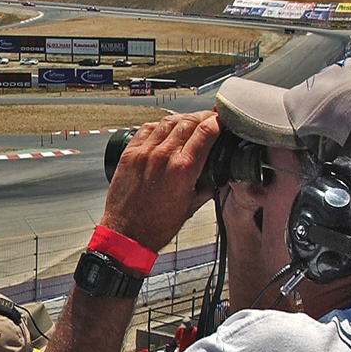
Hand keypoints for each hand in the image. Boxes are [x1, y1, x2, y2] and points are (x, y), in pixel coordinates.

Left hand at [100, 112, 219, 251]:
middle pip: (189, 121)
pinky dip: (160, 125)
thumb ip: (208, 186)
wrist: (127, 234)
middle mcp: (163, 156)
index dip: (218, 122)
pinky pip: (147, 129)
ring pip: (168, 121)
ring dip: (183, 118)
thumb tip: (220, 173)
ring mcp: (144, 153)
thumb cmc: (157, 225)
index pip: (206, 131)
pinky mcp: (129, 154)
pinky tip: (166, 129)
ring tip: (190, 122)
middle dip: (203, 117)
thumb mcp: (192, 206)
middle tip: (210, 119)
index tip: (223, 121)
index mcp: (183, 169)